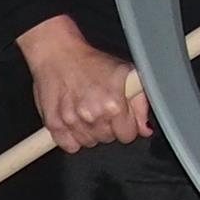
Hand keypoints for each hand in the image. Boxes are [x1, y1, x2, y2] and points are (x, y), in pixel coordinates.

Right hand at [18, 14, 153, 152]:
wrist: (57, 53)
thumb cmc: (90, 62)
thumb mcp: (125, 73)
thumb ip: (140, 102)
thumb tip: (145, 129)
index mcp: (113, 104)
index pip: (128, 134)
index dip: (126, 124)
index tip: (120, 114)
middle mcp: (93, 115)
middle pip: (109, 139)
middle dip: (108, 126)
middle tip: (100, 107)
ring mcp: (72, 121)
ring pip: (90, 143)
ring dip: (90, 132)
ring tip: (86, 111)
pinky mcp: (54, 124)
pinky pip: (70, 146)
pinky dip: (72, 138)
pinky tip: (74, 120)